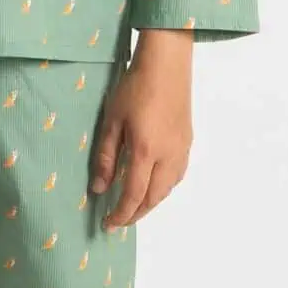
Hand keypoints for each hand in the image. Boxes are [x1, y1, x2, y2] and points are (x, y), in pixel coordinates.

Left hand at [89, 30, 193, 228]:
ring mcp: (182, 149)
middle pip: (154, 197)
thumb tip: (99, 188)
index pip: (134, 194)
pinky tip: (154, 186)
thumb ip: (105, 157)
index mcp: (146, 151)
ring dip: (151, 203)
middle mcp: (168, 155)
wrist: (167, 63)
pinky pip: (177, 176)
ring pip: (168, 189)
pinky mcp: (188, 141)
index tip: (108, 224)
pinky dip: (163, 188)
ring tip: (134, 207)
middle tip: (119, 221)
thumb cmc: (135, 87)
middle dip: (136, 214)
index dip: (121, 213)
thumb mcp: (112, 121)